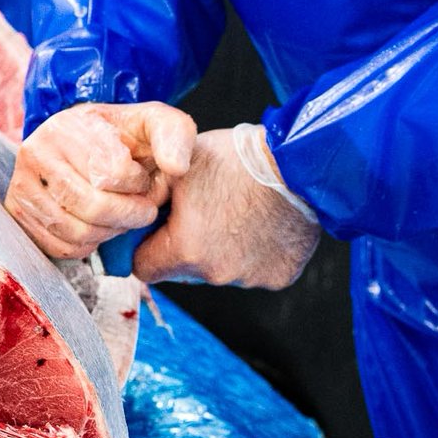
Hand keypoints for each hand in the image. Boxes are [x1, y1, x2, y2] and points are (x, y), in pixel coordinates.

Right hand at [4, 102, 195, 258]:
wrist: (83, 144)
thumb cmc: (122, 138)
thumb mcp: (155, 123)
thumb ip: (176, 136)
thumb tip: (176, 168)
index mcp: (66, 126)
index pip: (110, 173)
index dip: (138, 186)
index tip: (144, 181)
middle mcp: (35, 153)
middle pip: (91, 207)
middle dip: (127, 216)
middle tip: (142, 211)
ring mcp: (21, 185)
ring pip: (75, 231)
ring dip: (109, 233)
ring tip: (121, 218)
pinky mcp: (18, 213)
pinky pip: (58, 247)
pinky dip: (87, 246)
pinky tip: (99, 228)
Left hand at [134, 128, 321, 288]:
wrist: (302, 161)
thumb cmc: (239, 158)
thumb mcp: (180, 166)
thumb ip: (151, 195)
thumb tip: (134, 211)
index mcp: (184, 250)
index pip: (143, 268)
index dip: (146, 247)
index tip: (159, 229)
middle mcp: (215, 273)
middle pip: (183, 271)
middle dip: (186, 247)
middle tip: (206, 212)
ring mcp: (249, 279)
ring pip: (219, 270)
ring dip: (223, 249)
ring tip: (239, 212)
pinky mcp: (278, 277)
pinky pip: (254, 270)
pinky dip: (255, 252)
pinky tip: (263, 224)